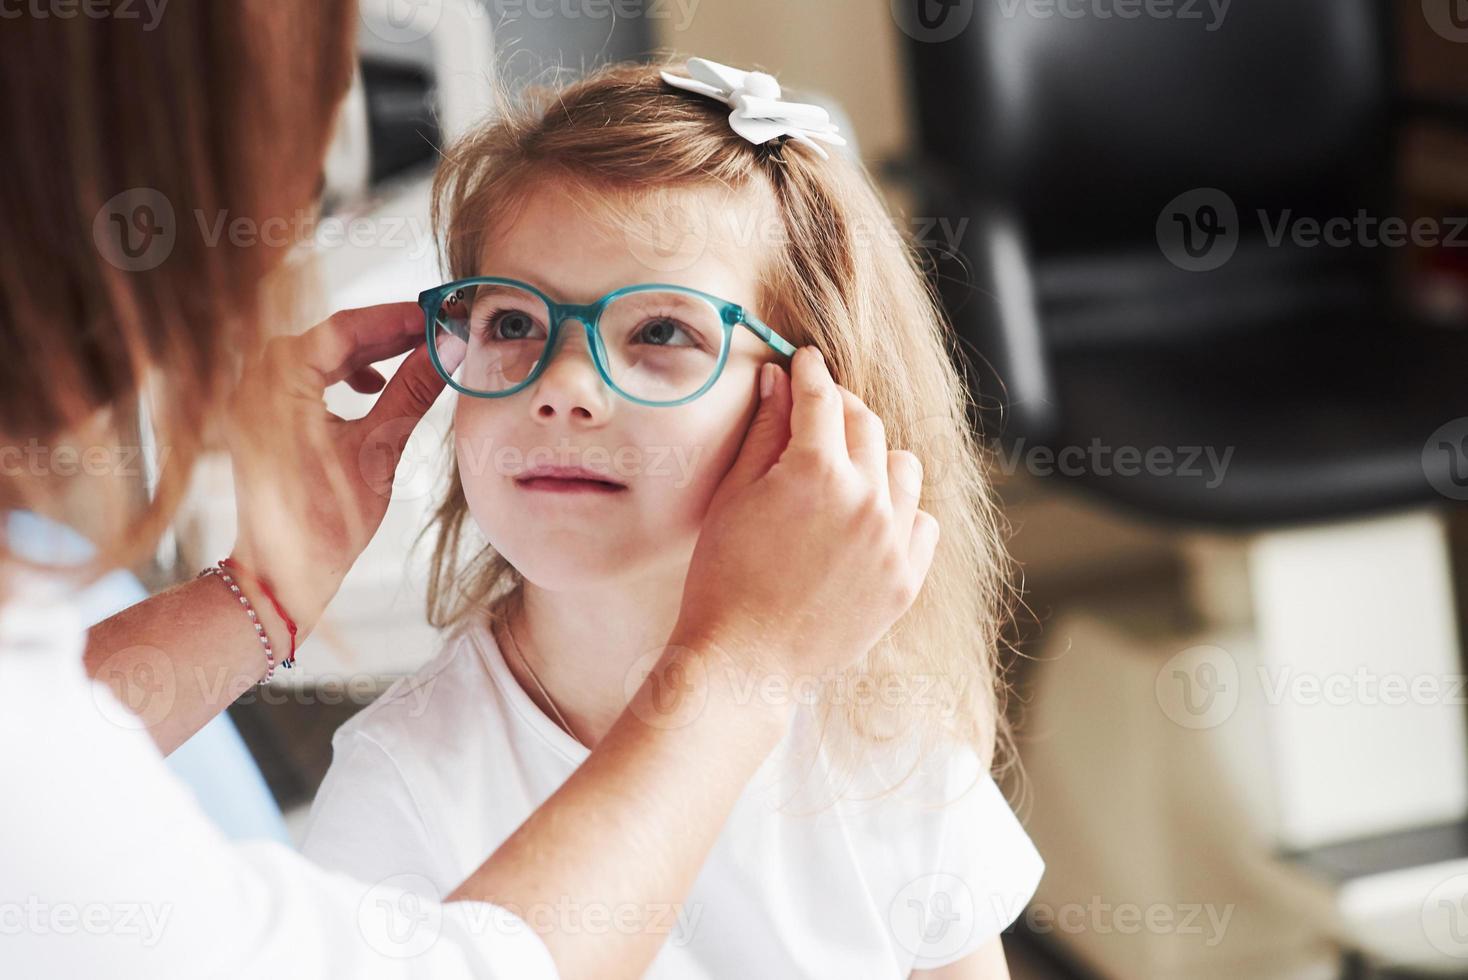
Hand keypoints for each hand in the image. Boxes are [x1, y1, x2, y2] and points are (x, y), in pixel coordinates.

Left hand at [224, 302, 451, 633]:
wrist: (281, 574)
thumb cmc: (323, 524)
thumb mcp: (379, 450)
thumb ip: (412, 392)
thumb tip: (447, 352)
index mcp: (279, 386)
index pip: (343, 328)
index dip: (396, 318)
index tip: (437, 315)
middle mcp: (257, 383)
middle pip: (330, 337)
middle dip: (386, 334)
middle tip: (436, 331)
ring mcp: (255, 399)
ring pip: (319, 355)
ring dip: (367, 353)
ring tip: (415, 355)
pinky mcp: (262, 417)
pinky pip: (305, 377)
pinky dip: (343, 375)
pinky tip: (374, 387)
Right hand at [673, 346, 938, 683]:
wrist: (744, 662)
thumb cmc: (723, 579)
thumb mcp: (734, 496)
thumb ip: (764, 433)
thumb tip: (778, 381)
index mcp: (817, 472)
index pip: (821, 397)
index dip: (809, 371)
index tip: (804, 360)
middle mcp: (866, 500)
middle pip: (866, 425)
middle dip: (840, 408)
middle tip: (818, 411)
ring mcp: (892, 542)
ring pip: (903, 469)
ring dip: (876, 458)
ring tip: (846, 473)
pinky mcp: (905, 580)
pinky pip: (921, 523)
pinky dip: (900, 512)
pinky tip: (868, 520)